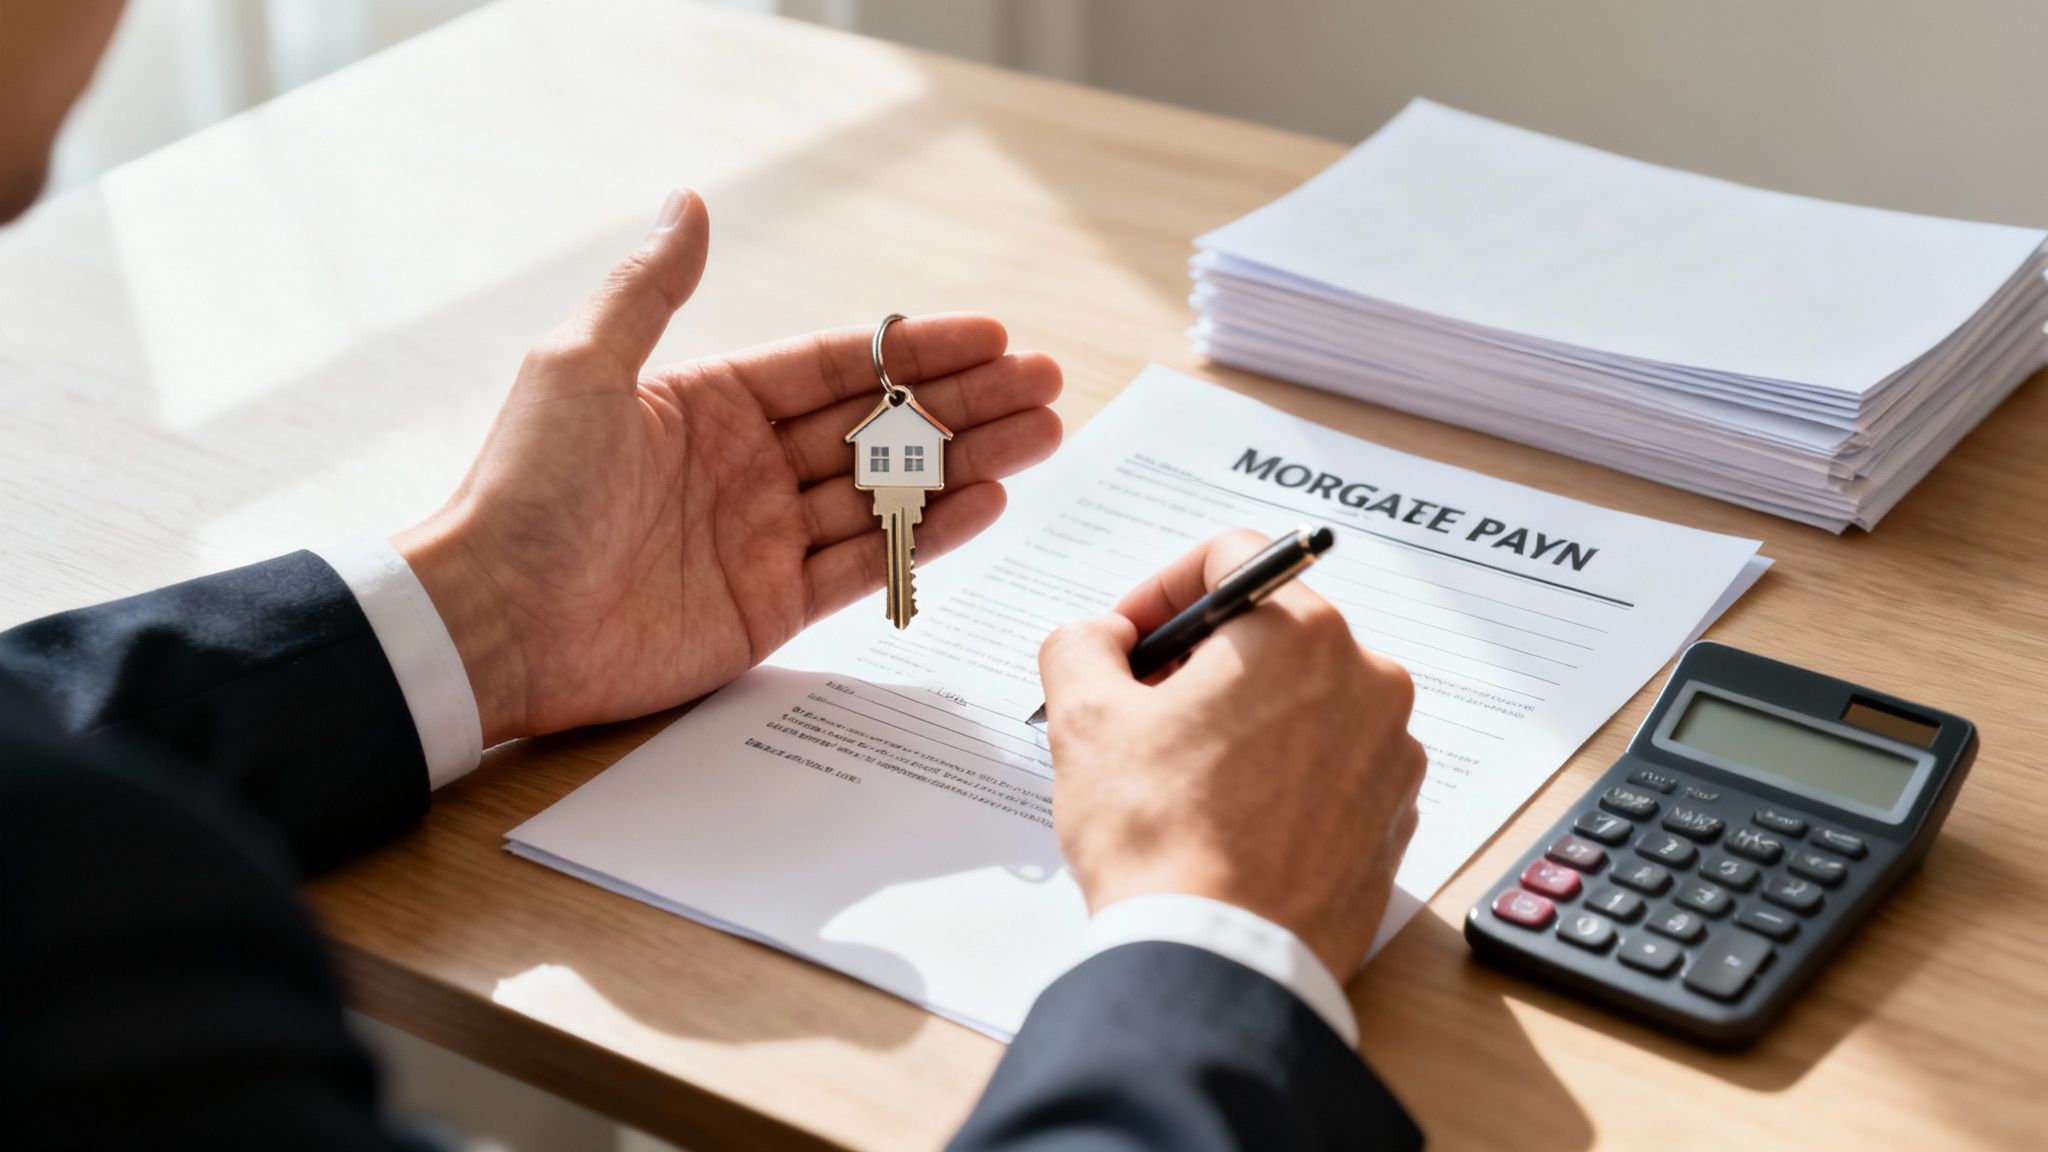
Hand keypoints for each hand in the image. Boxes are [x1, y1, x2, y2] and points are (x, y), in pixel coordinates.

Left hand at [395, 189, 1062, 744]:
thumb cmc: (525, 490)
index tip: (991, 335)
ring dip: (966, 461)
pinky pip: (868, 563)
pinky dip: (928, 536)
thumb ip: (651, 290)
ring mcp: (762, 538)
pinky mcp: (769, 607)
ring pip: (887, 491)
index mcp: (707, 402)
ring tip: (1043, 435)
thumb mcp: (582, 367)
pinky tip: (987, 501)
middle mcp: (744, 465)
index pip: (836, 365)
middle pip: (879, 424)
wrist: (493, 622)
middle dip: (965, 402)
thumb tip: (688, 202)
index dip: (916, 348)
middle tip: (1047, 383)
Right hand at [1038, 529, 1425, 977]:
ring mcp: (1390, 755)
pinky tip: (1228, 817)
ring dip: (1243, 717)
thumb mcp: (1084, 719)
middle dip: (1201, 659)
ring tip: (1181, 773)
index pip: (1233, 558)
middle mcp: (1368, 681)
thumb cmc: (1159, 838)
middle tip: (1142, 707)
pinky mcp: (1394, 820)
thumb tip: (1099, 636)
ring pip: (1304, 700)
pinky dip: (1283, 772)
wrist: (1219, 963)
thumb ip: (1081, 644)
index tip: (1128, 640)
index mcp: (1301, 634)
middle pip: (1272, 632)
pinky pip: (1331, 765)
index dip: (1163, 590)